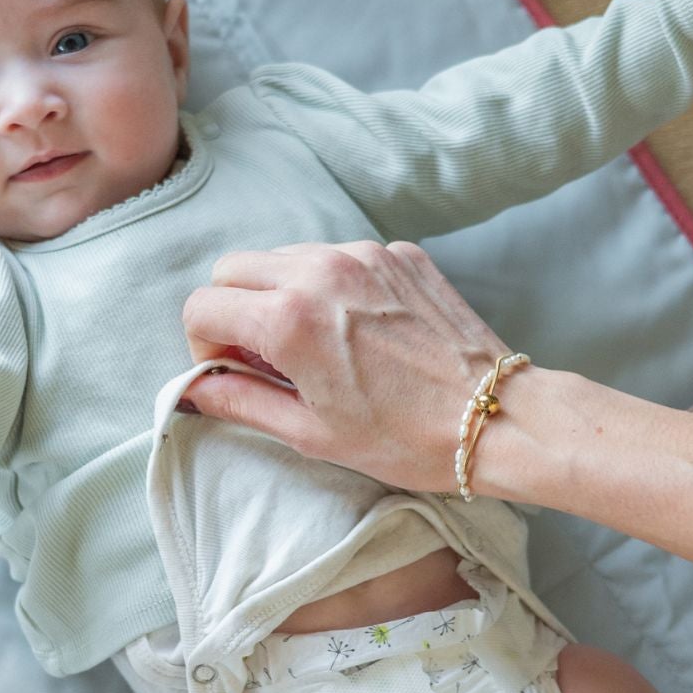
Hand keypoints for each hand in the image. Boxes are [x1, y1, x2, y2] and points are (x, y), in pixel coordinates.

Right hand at [180, 240, 515, 492]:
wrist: (496, 417)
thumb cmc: (406, 438)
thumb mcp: (311, 433)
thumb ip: (242, 401)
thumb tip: (196, 389)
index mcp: (290, 320)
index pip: (203, 305)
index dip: (204, 344)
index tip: (230, 369)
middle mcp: (321, 272)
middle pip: (234, 268)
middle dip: (233, 310)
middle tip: (265, 357)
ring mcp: (364, 256)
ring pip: (285, 256)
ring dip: (280, 293)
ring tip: (315, 345)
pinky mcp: (399, 254)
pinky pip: (338, 257)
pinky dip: (332, 286)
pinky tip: (361, 331)